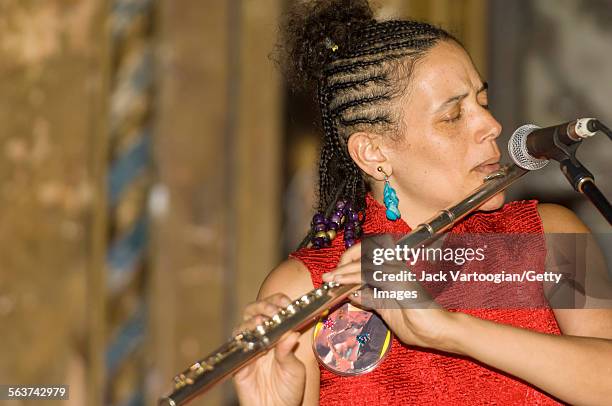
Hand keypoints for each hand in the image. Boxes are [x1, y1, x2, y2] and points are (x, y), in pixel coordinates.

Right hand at [232, 294, 305, 405]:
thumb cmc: (288, 391)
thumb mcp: (295, 370)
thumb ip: (289, 351)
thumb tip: (291, 333)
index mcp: (277, 336)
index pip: (273, 310)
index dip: (277, 302)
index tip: (285, 303)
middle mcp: (261, 339)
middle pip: (253, 312)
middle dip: (263, 306)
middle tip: (273, 311)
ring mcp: (249, 350)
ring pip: (242, 326)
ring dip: (253, 321)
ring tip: (264, 323)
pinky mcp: (238, 364)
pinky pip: (236, 347)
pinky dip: (243, 340)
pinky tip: (255, 342)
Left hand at [322, 239, 461, 353]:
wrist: (438, 333)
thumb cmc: (417, 324)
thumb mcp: (386, 310)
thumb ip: (371, 299)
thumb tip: (353, 293)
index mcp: (395, 272)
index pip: (369, 258)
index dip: (350, 262)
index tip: (336, 274)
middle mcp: (397, 267)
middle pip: (365, 255)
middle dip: (344, 264)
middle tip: (329, 275)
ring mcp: (399, 271)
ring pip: (365, 263)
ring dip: (345, 271)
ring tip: (332, 278)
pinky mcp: (398, 279)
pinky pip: (371, 273)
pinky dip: (354, 277)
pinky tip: (343, 282)